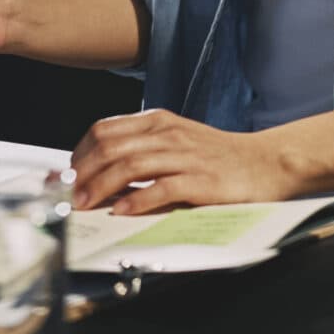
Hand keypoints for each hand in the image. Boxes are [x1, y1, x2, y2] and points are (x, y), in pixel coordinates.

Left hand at [70, 109, 289, 212]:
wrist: (266, 163)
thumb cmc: (219, 157)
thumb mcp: (175, 143)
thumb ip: (141, 152)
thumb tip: (101, 174)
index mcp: (158, 121)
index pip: (104, 130)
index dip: (80, 154)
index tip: (66, 175)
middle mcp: (168, 134)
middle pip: (111, 147)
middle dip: (84, 173)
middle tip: (70, 195)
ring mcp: (185, 156)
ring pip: (130, 164)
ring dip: (102, 186)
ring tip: (86, 204)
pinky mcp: (201, 180)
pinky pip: (162, 188)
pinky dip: (137, 200)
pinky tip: (123, 212)